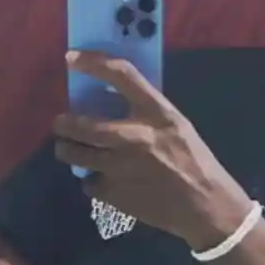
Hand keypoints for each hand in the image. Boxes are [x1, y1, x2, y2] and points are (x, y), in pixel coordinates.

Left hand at [55, 51, 252, 250]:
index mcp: (156, 113)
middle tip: (60, 123)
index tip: (71, 59)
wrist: (204, 206)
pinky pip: (87, 182)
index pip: (121, 75)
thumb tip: (112, 100)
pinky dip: (91, 180)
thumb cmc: (194, 161)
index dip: (92, 62)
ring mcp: (120, 166)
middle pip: (82, 123)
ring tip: (68, 149)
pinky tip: (100, 179)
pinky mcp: (114, 193)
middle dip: (63, 123)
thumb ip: (147, 112)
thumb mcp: (176, 126)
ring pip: (75, 154)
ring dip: (67, 150)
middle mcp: (134, 136)